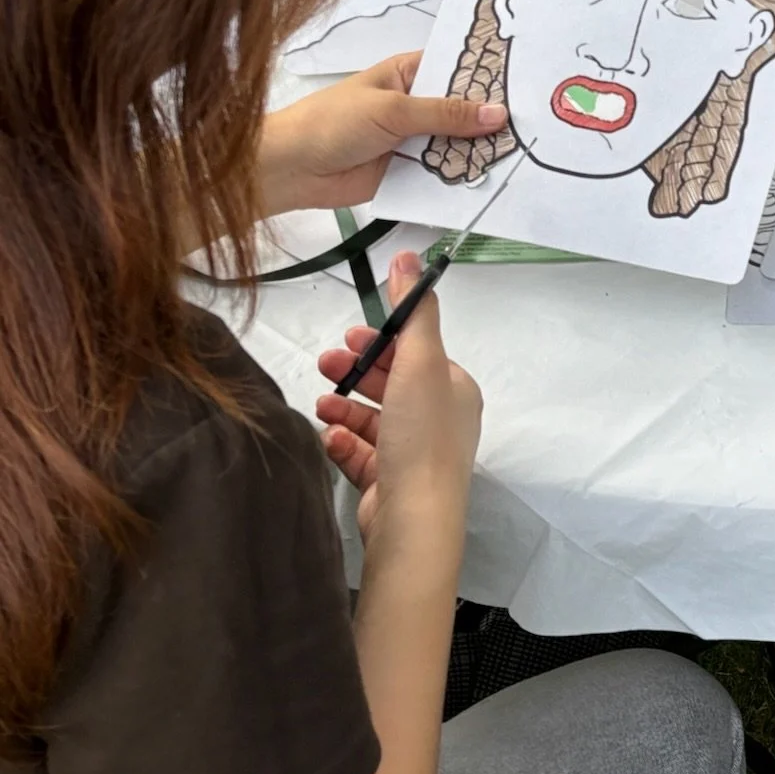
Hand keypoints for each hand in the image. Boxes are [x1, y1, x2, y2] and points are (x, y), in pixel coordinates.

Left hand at [259, 54, 507, 214]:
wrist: (291, 169)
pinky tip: (491, 181)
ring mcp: (413, 140)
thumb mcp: (393, 110)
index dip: (489, 74)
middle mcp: (416, 105)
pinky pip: (442, 174)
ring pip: (456, 144)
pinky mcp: (408, 172)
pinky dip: (461, 178)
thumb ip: (446, 114)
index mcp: (409, 74)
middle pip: (463, 110)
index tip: (528, 81)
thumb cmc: (332, 123)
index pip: (458, 68)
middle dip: (491, 119)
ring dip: (479, 151)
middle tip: (536, 124)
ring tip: (522, 154)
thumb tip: (496, 113)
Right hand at [316, 253, 483, 542]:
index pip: (417, 354)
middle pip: (391, 384)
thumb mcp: (420, 360)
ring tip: (320, 404)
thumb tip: (408, 255)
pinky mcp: (388, 485)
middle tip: (325, 364)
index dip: (383, 341)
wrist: (413, 518)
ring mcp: (413, 455)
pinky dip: (343, 442)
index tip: (350, 336)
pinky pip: (361, 454)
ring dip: (344, 406)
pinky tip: (328, 436)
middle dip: (356, 371)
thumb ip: (413, 310)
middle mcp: (439, 421)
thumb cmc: (421, 433)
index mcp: (454, 390)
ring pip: (372, 419)